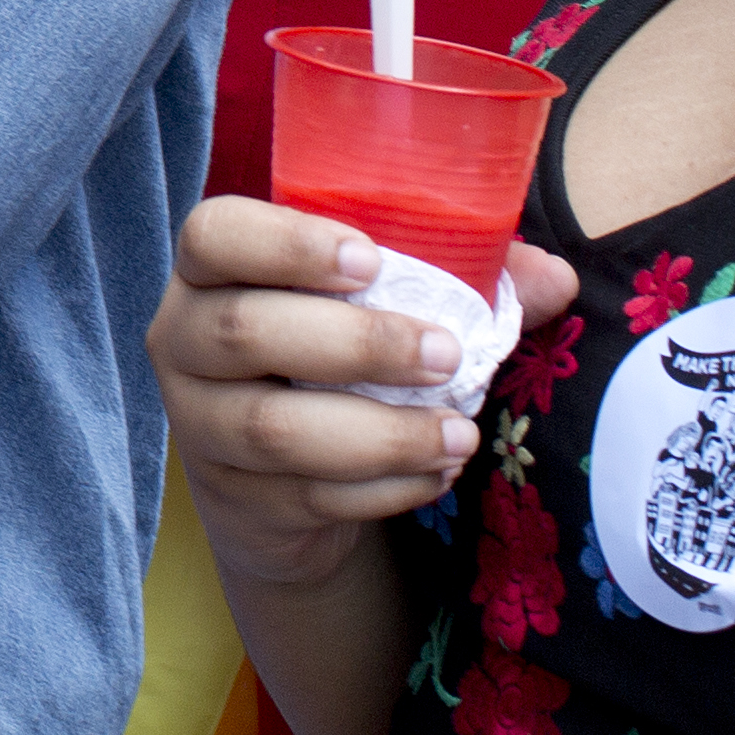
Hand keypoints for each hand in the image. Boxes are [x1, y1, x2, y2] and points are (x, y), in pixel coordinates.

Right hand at [148, 195, 579, 594]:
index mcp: (210, 270)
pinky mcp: (234, 501)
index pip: (213, 234)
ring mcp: (200, 426)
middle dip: (356, 344)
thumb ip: (455, 277)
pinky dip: (384, 490)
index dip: (284, 243)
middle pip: (244, 333)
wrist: (273, 479)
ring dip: (380, 434)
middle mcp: (181, 341)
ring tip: (458, 435)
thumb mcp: (374, 303)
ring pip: (274, 430)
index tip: (371, 260)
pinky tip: (436, 476)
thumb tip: (553, 277)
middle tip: (447, 355)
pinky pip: (306, 497)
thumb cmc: (330, 356)